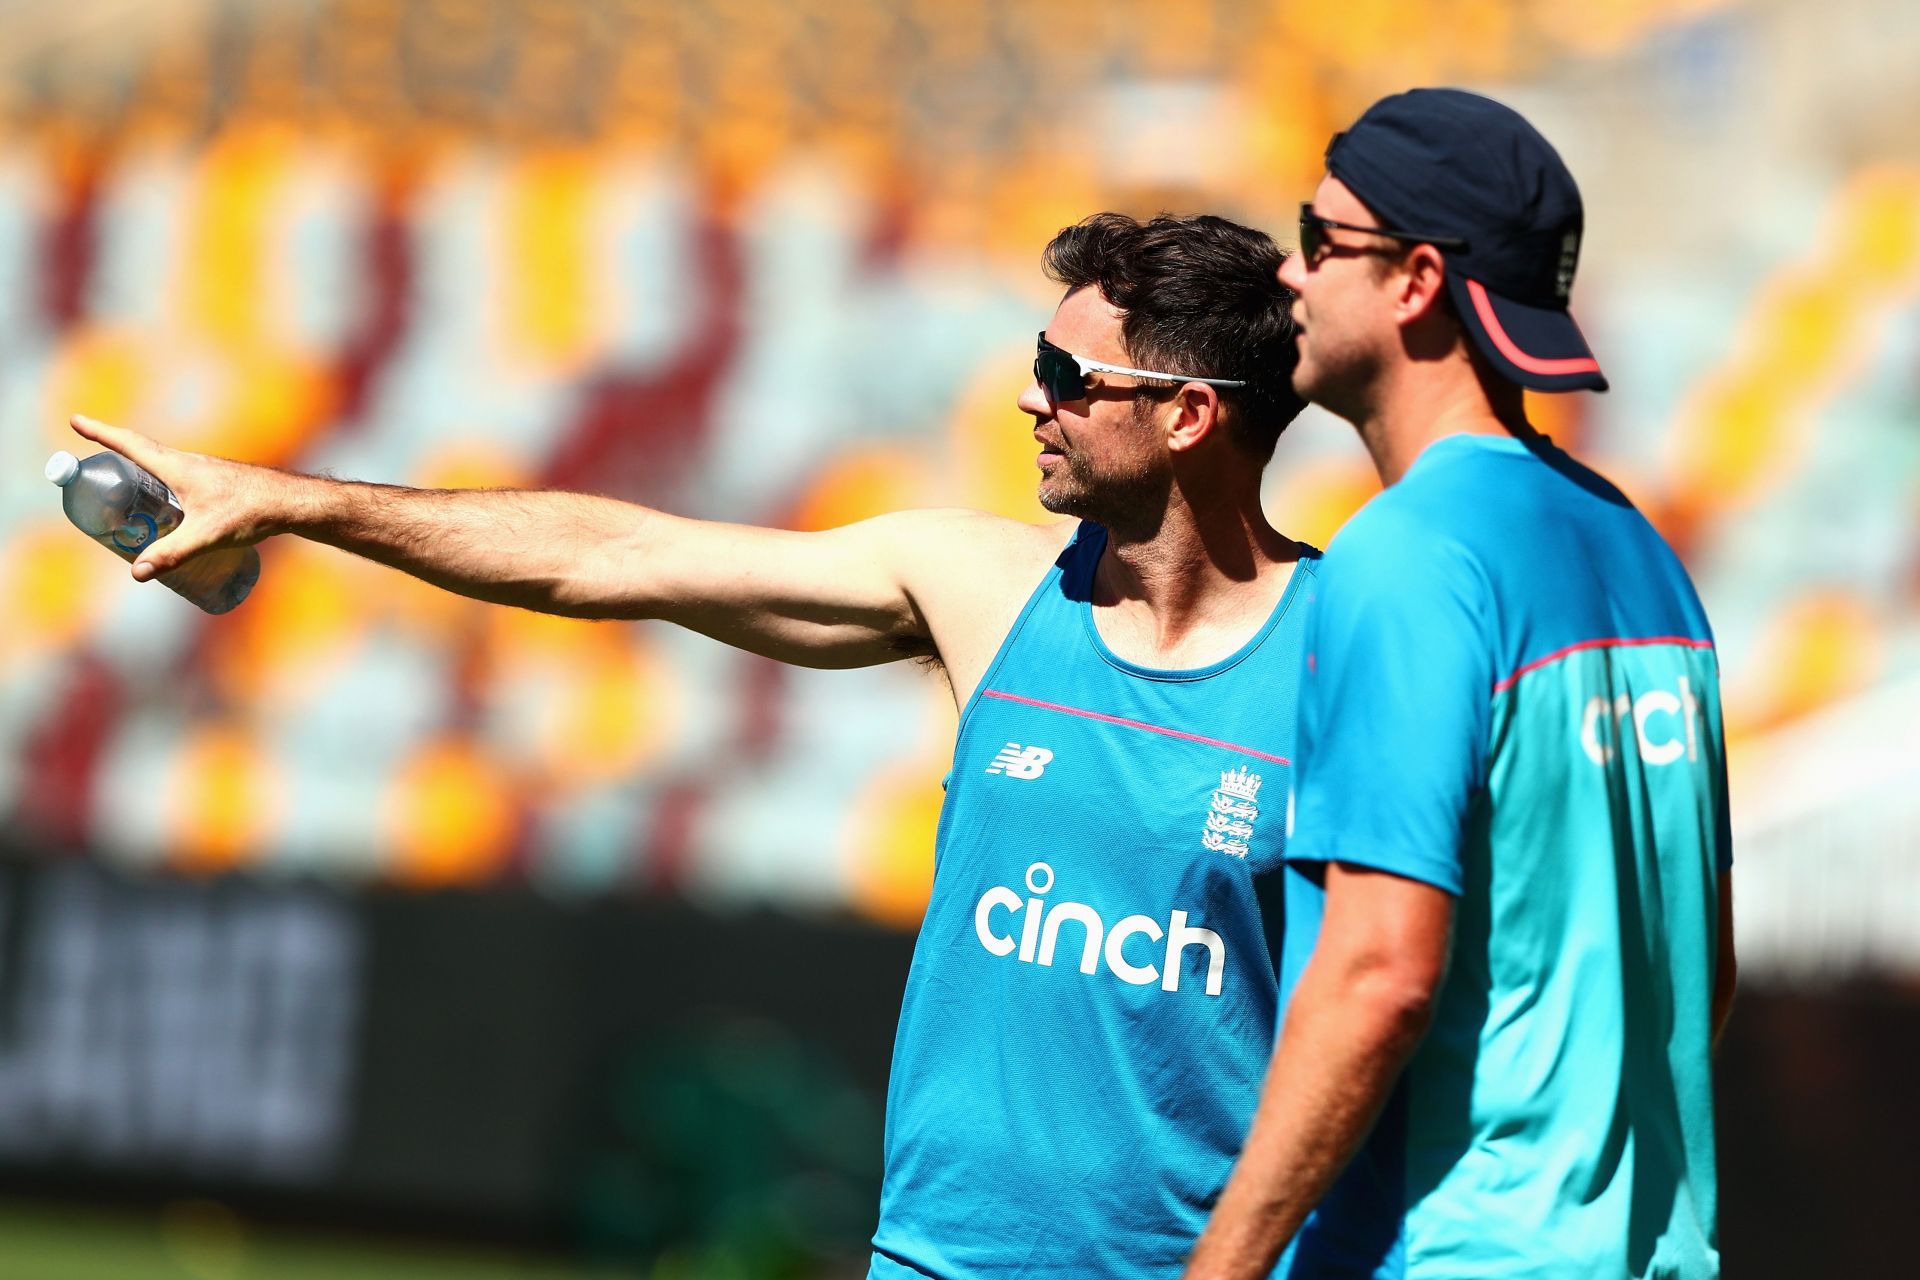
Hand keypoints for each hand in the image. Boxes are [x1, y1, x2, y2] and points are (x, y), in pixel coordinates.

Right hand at [69, 415, 292, 580]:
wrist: (291, 502)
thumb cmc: (250, 511)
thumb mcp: (207, 536)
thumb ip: (172, 554)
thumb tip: (138, 572)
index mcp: (176, 467)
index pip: (130, 444)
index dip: (101, 433)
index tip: (76, 421)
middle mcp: (187, 462)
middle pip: (140, 454)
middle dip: (113, 457)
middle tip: (94, 471)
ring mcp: (202, 471)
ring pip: (161, 467)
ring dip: (138, 474)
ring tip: (125, 497)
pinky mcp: (215, 482)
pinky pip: (177, 478)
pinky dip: (161, 487)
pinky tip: (168, 511)